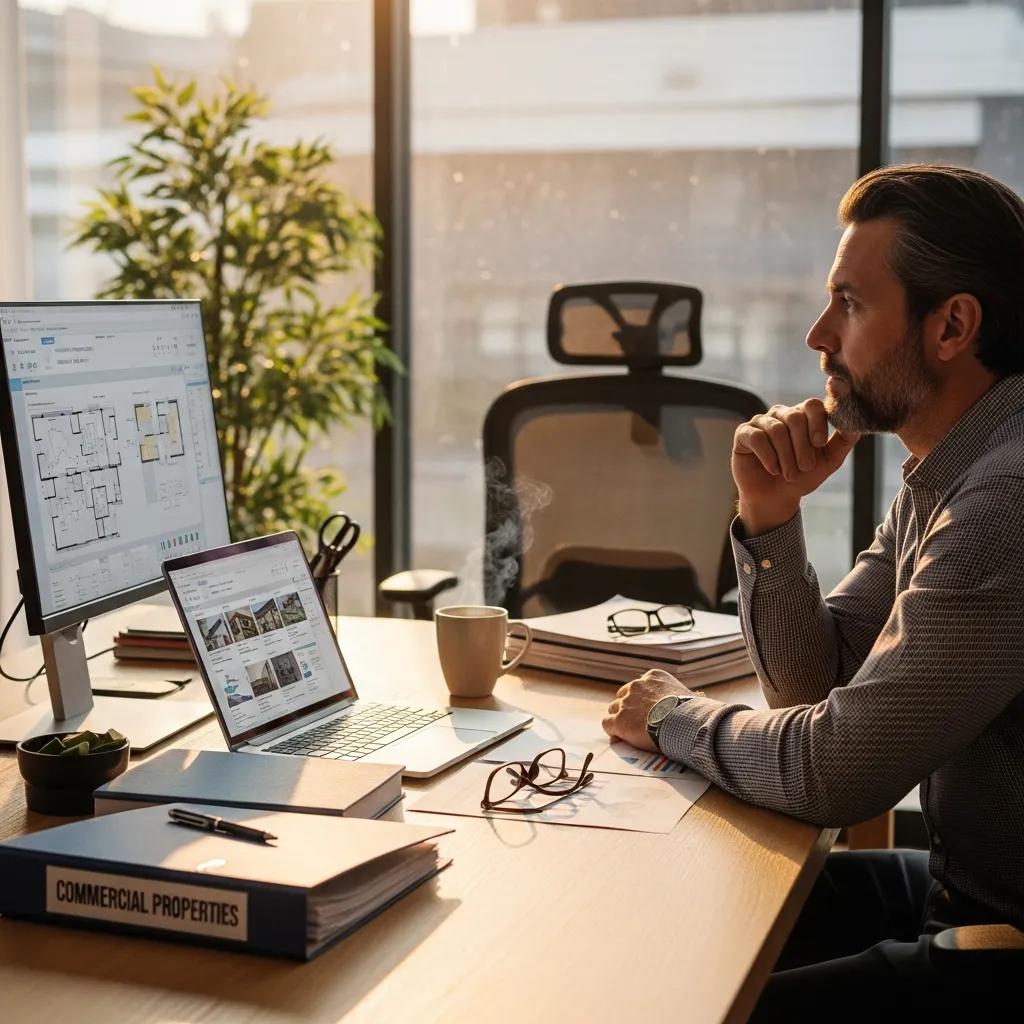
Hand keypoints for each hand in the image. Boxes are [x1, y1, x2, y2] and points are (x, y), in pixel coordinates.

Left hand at [601, 670, 697, 751]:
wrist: (682, 723)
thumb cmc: (692, 711)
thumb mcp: (689, 694)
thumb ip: (684, 694)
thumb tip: (698, 696)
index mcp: (653, 676)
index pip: (639, 686)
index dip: (641, 699)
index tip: (648, 710)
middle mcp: (636, 686)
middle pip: (623, 696)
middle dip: (628, 707)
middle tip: (637, 721)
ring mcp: (625, 703)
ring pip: (614, 709)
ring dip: (620, 719)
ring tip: (630, 732)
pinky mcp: (618, 720)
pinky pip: (607, 723)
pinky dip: (613, 731)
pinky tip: (620, 737)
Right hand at [732, 399, 859, 534]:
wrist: (775, 498)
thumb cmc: (802, 477)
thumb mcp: (828, 461)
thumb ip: (843, 441)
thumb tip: (856, 425)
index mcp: (803, 416)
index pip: (812, 405)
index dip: (817, 422)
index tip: (819, 443)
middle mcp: (782, 414)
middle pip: (795, 417)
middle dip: (802, 447)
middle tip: (805, 467)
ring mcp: (761, 422)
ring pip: (776, 429)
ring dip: (786, 456)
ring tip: (788, 474)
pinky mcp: (743, 434)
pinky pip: (757, 437)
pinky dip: (768, 456)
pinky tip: (773, 469)